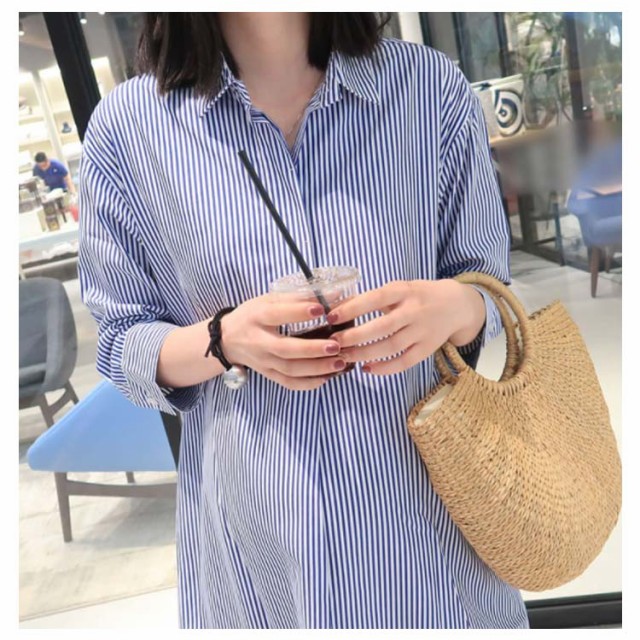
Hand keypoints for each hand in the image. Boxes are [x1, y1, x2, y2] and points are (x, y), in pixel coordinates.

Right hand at [220, 294, 346, 389]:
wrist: (228, 339)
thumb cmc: (253, 315)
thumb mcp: (268, 300)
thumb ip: (297, 297)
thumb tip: (331, 295)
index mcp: (257, 317)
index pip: (277, 315)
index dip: (299, 312)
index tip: (321, 309)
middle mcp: (259, 341)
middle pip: (285, 349)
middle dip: (312, 349)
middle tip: (336, 345)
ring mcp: (263, 362)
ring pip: (290, 370)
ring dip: (317, 368)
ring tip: (340, 362)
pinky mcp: (268, 374)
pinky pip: (289, 383)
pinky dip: (309, 383)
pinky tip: (327, 377)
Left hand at [327, 279, 485, 375]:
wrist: (456, 305)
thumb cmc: (417, 295)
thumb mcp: (397, 289)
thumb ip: (370, 299)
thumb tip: (336, 308)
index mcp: (404, 291)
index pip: (375, 298)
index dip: (353, 308)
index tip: (331, 316)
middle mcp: (414, 311)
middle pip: (383, 326)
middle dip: (355, 336)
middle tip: (335, 343)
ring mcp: (422, 331)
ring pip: (391, 346)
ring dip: (366, 354)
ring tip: (345, 357)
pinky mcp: (427, 348)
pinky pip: (405, 362)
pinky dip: (385, 368)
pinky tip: (367, 368)